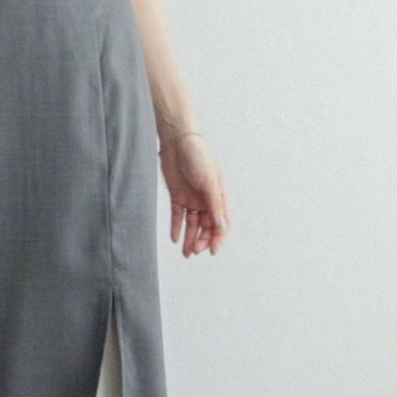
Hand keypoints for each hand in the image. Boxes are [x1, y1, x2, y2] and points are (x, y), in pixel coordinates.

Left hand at [159, 133, 228, 256]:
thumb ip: (215, 205)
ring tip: (186, 253)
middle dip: (202, 240)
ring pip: (192, 224)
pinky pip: (178, 216)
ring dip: (190, 238)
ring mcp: (191, 198)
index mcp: (218, 196)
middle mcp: (206, 199)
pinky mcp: (177, 196)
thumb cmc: (197, 158)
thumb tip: (221, 227)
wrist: (177, 143)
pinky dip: (177, 227)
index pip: (221, 222)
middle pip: (206, 226)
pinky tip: (175, 239)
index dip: (218, 238)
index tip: (211, 251)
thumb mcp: (209, 182)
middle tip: (194, 252)